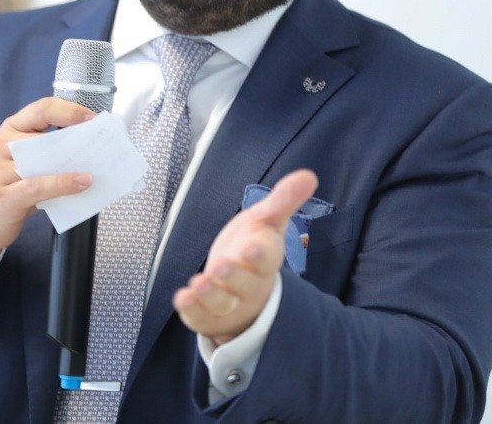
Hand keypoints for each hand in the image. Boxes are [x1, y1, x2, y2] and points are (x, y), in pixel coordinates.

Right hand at [0, 97, 95, 274]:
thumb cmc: (3, 189)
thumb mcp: (20, 165)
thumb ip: (46, 156)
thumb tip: (85, 154)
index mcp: (9, 131)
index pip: (41, 109)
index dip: (70, 111)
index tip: (93, 118)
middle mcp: (1, 147)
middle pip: (45, 134)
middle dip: (77, 137)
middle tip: (102, 143)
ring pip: (43, 160)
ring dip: (74, 161)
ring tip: (98, 164)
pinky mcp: (3, 198)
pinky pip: (38, 186)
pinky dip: (64, 184)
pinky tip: (82, 183)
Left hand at [173, 169, 318, 344]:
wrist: (241, 286)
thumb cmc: (252, 247)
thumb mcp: (266, 221)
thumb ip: (284, 200)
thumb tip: (309, 175)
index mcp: (264, 260)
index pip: (266, 259)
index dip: (260, 254)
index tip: (252, 247)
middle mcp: (249, 285)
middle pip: (244, 284)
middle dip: (233, 276)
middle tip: (221, 267)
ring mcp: (229, 303)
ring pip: (222, 304)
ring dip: (211, 295)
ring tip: (199, 283)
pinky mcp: (209, 315)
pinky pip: (201, 316)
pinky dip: (191, 309)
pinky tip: (183, 297)